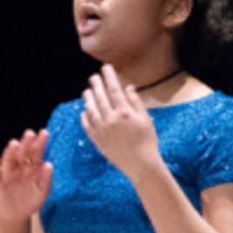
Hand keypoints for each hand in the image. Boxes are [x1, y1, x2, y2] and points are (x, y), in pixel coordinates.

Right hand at [0, 129, 52, 225]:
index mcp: (31, 167)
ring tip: (14, 144)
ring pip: (9, 160)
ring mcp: (7, 173)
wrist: (16, 216)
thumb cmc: (30, 202)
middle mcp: (19, 167)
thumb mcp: (42, 192)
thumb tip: (49, 164)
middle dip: (26, 143)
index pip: (36, 153)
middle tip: (30, 133)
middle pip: (22, 153)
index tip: (44, 133)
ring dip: (10, 152)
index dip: (40, 143)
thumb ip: (46, 179)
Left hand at [80, 64, 161, 180]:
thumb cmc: (147, 141)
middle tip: (93, 77)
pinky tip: (85, 111)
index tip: (105, 68)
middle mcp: (111, 119)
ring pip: (91, 109)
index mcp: (124, 112)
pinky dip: (85, 116)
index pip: (114, 89)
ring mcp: (102, 130)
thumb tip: (127, 87)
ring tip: (87, 91)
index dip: (109, 76)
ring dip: (88, 98)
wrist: (140, 164)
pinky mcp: (97, 140)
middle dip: (96, 84)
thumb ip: (135, 102)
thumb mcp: (146, 119)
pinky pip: (87, 125)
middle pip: (100, 97)